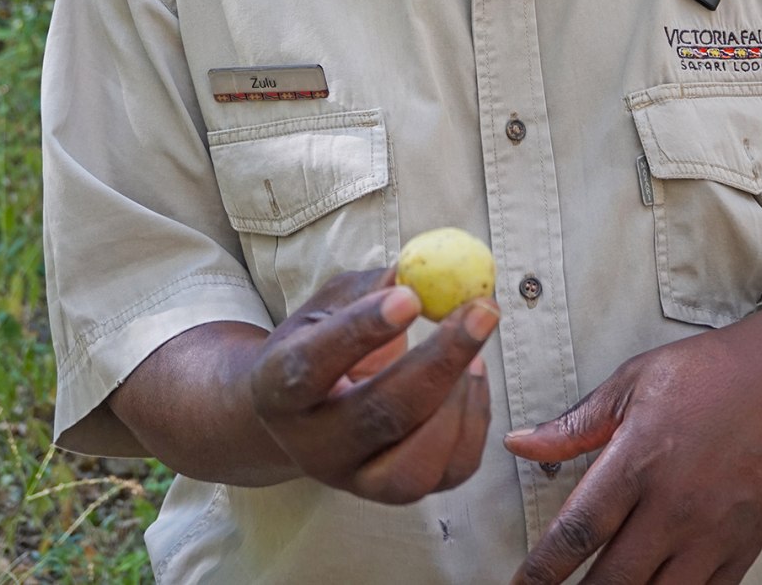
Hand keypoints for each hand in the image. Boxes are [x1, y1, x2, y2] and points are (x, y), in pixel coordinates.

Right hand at [250, 266, 499, 503]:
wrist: (298, 415)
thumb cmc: (317, 343)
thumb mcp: (328, 305)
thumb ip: (368, 289)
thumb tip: (417, 269)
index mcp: (279, 388)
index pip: (314, 364)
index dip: (362, 330)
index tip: (411, 296)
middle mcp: (313, 445)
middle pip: (378, 415)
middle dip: (439, 361)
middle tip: (481, 311)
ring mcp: (355, 479)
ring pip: (416, 463)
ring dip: (459, 399)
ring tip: (474, 352)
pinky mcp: (396, 494)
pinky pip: (451, 472)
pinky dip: (475, 420)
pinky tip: (472, 378)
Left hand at [503, 302, 761, 584]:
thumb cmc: (708, 372)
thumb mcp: (631, 382)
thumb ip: (574, 425)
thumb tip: (520, 443)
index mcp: (638, 461)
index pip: (578, 530)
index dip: (543, 569)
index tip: (520, 584)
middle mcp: (674, 507)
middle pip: (613, 579)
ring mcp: (713, 534)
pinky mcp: (744, 548)